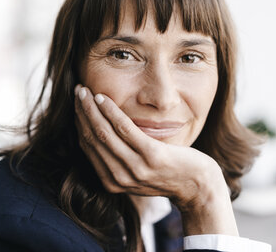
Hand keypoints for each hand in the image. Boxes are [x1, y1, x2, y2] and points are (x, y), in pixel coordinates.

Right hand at [74, 85, 238, 235]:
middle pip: (92, 138)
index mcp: (112, 182)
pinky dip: (110, 112)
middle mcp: (120, 177)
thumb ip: (119, 158)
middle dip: (81, 112)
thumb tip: (101, 133)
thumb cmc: (168, 172)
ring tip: (85, 91)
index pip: (88, 147)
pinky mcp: (152, 156)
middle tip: (77, 91)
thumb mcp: (138, 170)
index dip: (79, 122)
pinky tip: (103, 98)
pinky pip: (125, 129)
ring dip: (91, 109)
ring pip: (104, 132)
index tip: (77, 104)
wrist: (198, 186)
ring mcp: (135, 168)